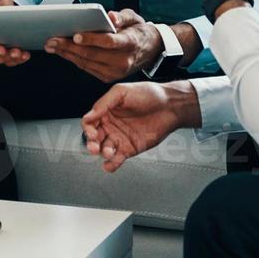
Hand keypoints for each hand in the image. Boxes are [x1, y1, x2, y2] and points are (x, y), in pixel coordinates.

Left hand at [45, 9, 161, 82]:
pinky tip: (63, 52)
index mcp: (130, 43)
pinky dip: (73, 59)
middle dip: (69, 47)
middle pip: (92, 54)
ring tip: (52, 45)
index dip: (92, 39)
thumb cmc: (138, 32)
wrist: (150, 51)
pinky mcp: (108, 77)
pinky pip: (87, 68)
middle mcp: (123, 61)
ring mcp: (115, 72)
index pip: (109, 42)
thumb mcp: (134, 18)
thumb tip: (111, 16)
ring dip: (67, 54)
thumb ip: (122, 16)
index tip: (76, 35)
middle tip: (53, 40)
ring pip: (86, 63)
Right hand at [82, 79, 201, 172]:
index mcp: (106, 111)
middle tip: (95, 147)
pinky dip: (111, 164)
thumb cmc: (149, 94)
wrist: (170, 106)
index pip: (89, 122)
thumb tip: (88, 116)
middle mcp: (111, 125)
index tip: (93, 132)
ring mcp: (120, 138)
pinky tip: (109, 165)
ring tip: (108, 152)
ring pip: (104, 149)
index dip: (88, 128)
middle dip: (92, 144)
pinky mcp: (130, 148)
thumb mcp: (122, 92)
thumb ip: (104, 103)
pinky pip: (117, 159)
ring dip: (102, 153)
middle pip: (94, 138)